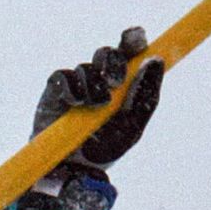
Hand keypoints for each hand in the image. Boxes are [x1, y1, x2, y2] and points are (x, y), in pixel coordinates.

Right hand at [16, 27, 159, 209]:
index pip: (131, 51)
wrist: (71, 169)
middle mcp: (100, 78)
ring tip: (95, 107)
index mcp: (124, 83)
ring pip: (87, 66)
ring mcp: (78, 83)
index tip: (137, 39)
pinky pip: (64, 76)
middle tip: (115, 82)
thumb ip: (146, 96)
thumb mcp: (133, 126)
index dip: (134, 39)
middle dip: (113, 63)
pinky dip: (73, 87)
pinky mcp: (55, 89)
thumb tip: (155, 61)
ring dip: (94, 85)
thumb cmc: (105, 148)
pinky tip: (76, 104)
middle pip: (108, 53)